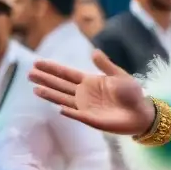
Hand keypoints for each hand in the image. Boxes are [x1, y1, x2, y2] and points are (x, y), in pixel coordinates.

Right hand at [29, 50, 154, 136]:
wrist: (141, 112)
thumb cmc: (132, 93)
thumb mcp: (119, 75)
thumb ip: (105, 65)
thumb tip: (93, 51)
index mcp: (90, 81)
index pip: (67, 74)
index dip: (53, 69)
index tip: (38, 63)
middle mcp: (84, 93)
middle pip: (61, 85)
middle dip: (45, 79)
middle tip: (29, 74)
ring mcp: (85, 106)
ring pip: (63, 99)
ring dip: (51, 94)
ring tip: (35, 89)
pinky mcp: (90, 118)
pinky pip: (76, 114)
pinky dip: (69, 111)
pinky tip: (58, 107)